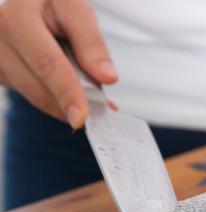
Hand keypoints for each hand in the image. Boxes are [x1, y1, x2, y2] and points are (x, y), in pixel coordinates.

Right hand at [0, 0, 116, 127]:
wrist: (28, 0)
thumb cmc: (52, 0)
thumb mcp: (75, 8)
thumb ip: (91, 42)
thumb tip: (107, 77)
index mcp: (17, 18)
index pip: (47, 63)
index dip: (66, 92)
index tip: (81, 117)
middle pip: (38, 86)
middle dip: (71, 103)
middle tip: (100, 109)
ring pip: (35, 97)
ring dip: (65, 103)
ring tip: (91, 95)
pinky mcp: (0, 73)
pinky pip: (32, 95)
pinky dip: (57, 100)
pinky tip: (72, 93)